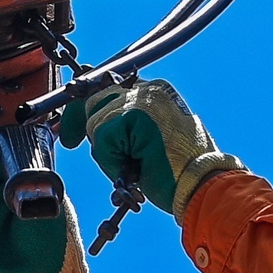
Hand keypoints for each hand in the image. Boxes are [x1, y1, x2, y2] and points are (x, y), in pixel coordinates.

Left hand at [60, 79, 242, 218]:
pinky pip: (102, 137)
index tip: (69, 128)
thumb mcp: (151, 141)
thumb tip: (95, 129)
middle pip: (95, 100)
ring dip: (107, 152)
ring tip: (132, 167)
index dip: (84, 108)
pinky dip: (111, 159)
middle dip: (80, 124)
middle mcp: (149, 89)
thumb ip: (127, 128)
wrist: (203, 184)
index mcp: (156, 92)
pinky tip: (134, 168)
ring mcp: (143, 99)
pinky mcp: (136, 114)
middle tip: (69, 140)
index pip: (107, 89)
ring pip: (96, 122)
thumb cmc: (180, 172)